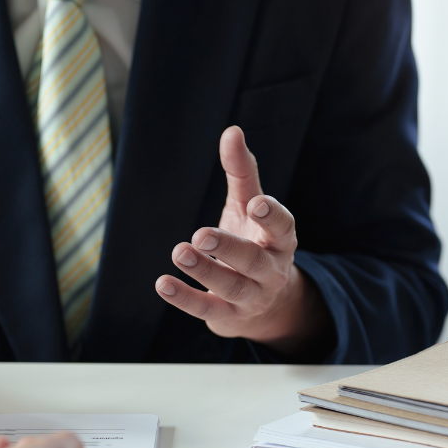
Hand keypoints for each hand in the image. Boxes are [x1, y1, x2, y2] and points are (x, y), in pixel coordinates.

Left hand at [154, 126, 328, 354]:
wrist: (262, 303)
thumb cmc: (254, 242)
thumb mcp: (248, 208)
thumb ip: (242, 173)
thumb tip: (232, 131)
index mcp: (280, 241)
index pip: (284, 228)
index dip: (273, 217)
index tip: (256, 204)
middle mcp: (270, 270)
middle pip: (253, 260)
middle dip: (229, 247)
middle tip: (201, 234)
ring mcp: (251, 296)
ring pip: (230, 285)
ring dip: (204, 270)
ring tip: (179, 251)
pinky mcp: (227, 315)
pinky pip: (206, 308)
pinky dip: (185, 297)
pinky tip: (163, 283)